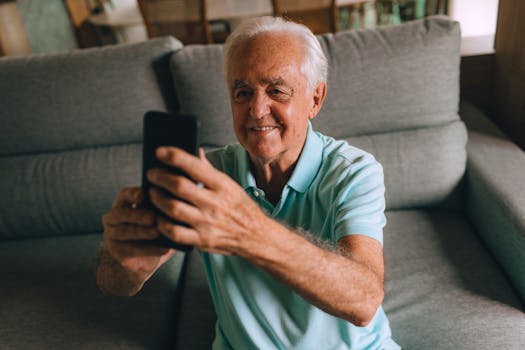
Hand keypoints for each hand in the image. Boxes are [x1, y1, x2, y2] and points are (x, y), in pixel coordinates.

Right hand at [102, 187, 173, 278]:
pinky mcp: (117, 252)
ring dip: (142, 232)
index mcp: (123, 203)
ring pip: (125, 232)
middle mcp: (114, 217)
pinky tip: (164, 249)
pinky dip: (149, 249)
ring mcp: (112, 235)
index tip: (144, 194)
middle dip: (138, 215)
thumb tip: (175, 203)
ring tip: (157, 232)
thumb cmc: (154, 229)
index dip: (133, 194)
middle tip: (152, 217)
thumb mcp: (158, 216)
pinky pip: (132, 250)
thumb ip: (161, 209)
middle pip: (121, 214)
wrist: (144, 258)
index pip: (124, 195)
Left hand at [147, 147, 269, 255]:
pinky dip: (161, 223)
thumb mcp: (229, 185)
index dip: (173, 156)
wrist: (256, 236)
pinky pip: (174, 232)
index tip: (159, 152)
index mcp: (222, 185)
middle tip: (151, 174)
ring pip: (173, 208)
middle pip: (179, 186)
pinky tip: (159, 217)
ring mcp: (208, 223)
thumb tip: (194, 151)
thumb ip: (209, 170)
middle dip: (159, 177)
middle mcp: (215, 203)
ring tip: (152, 193)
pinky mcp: (202, 240)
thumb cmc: (239, 207)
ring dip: (157, 198)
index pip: (194, 166)